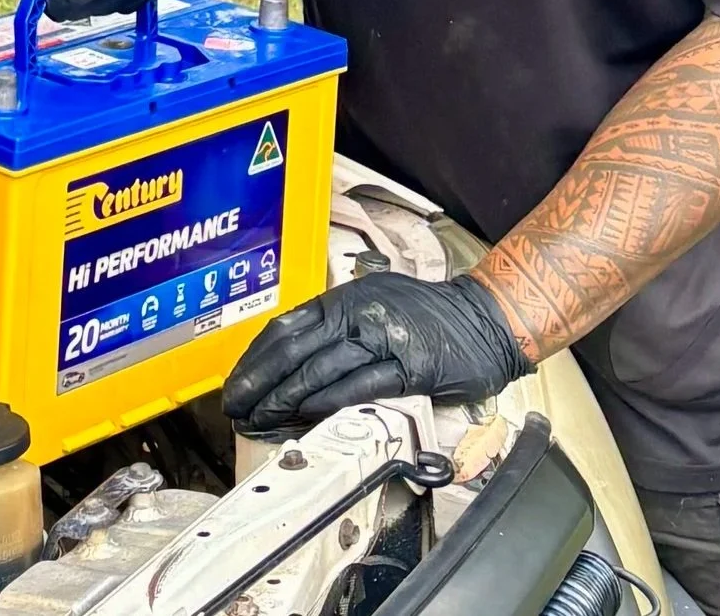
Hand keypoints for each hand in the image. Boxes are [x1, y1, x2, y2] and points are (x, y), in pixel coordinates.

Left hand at [221, 273, 528, 433]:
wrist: (483, 319)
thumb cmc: (427, 317)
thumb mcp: (373, 306)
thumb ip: (335, 329)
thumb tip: (290, 364)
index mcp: (344, 300)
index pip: (286, 328)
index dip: (255, 359)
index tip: (236, 384)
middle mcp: (358, 313)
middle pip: (294, 350)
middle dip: (259, 382)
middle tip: (236, 407)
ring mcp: (383, 337)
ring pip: (320, 369)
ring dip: (285, 398)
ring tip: (261, 419)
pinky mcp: (408, 365)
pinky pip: (360, 384)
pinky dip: (329, 401)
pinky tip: (306, 416)